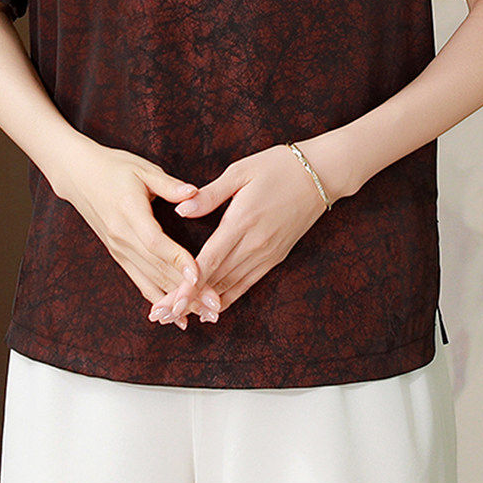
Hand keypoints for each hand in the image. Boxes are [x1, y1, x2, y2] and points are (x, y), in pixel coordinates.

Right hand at [47, 141, 206, 312]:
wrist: (78, 176)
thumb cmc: (113, 168)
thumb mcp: (142, 168)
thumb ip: (168, 184)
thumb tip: (193, 192)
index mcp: (129, 212)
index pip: (155, 242)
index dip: (177, 260)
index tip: (199, 275)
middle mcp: (122, 236)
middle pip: (156, 269)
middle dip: (187, 290)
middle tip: (214, 305)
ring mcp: (119, 249)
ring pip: (150, 281)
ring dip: (177, 300)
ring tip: (204, 315)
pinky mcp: (118, 255)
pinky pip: (140, 282)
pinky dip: (158, 300)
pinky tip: (176, 316)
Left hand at [150, 143, 330, 315]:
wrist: (321, 175)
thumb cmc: (277, 167)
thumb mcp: (240, 171)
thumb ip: (209, 194)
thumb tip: (180, 210)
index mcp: (242, 221)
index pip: (209, 261)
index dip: (187, 284)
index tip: (169, 301)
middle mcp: (255, 244)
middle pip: (215, 280)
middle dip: (187, 299)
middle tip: (161, 314)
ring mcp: (267, 254)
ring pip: (231, 287)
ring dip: (204, 303)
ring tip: (178, 315)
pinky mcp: (275, 258)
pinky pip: (248, 284)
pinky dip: (228, 298)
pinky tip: (212, 309)